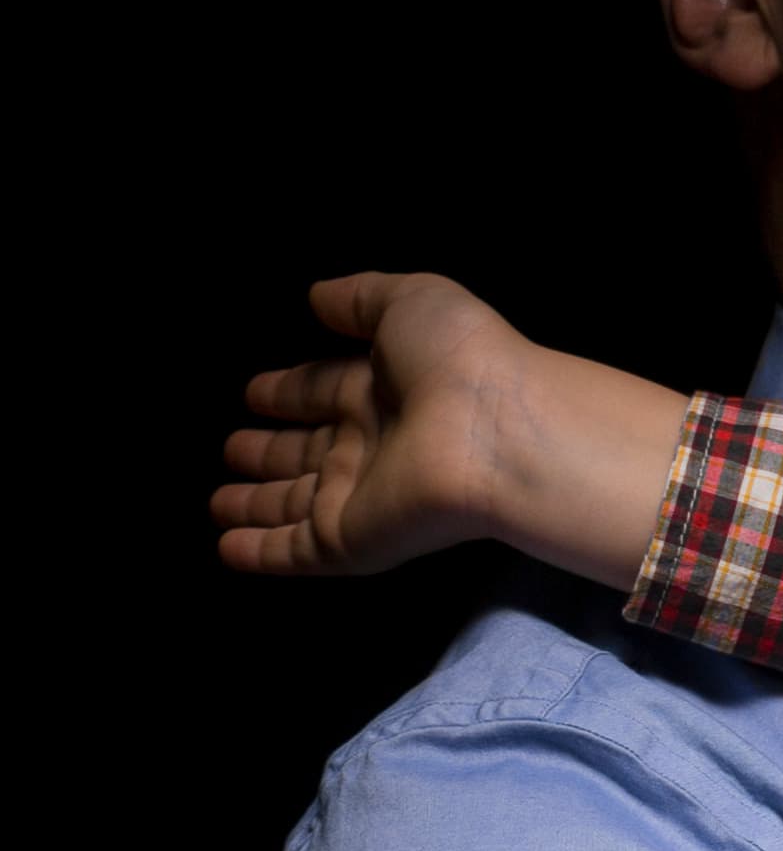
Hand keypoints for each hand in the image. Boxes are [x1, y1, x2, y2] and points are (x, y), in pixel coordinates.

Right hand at [214, 270, 686, 590]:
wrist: (498, 433)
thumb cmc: (460, 359)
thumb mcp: (410, 302)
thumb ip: (360, 298)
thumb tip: (314, 298)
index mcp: (387, 389)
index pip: (326, 390)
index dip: (290, 392)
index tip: (252, 393)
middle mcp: (372, 445)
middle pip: (309, 451)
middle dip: (269, 451)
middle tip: (229, 449)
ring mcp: (362, 497)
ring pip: (297, 504)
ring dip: (257, 503)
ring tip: (216, 503)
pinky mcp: (352, 539)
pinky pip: (297, 550)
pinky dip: (260, 553)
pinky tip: (226, 548)